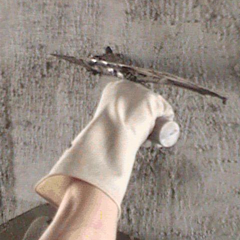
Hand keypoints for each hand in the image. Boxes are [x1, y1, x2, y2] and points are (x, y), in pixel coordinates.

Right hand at [35, 80, 173, 213]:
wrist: (110, 134)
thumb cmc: (99, 135)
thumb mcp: (94, 128)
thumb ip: (84, 135)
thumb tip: (72, 153)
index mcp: (112, 89)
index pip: (128, 104)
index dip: (130, 119)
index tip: (129, 133)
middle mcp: (128, 85)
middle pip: (142, 105)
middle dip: (142, 120)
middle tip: (138, 138)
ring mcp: (143, 91)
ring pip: (154, 110)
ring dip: (154, 122)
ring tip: (148, 137)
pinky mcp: (154, 100)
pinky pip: (165, 111)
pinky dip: (167, 120)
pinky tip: (163, 129)